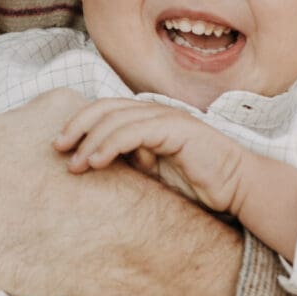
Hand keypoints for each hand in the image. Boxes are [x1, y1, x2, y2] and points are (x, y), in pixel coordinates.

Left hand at [54, 96, 246, 215]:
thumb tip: (96, 165)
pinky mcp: (176, 129)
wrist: (239, 188)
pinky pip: (134, 132)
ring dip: (90, 140)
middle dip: (77, 125)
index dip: (80, 123)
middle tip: (57, 147)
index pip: (106, 111)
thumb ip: (131, 163)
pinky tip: (96, 161)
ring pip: (116, 118)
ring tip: (75, 163)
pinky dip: (110, 144)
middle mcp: (155, 113)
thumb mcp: (155, 173)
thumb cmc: (200, 184)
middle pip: (105, 107)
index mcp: (148, 120)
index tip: (60, 146)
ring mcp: (166, 118)